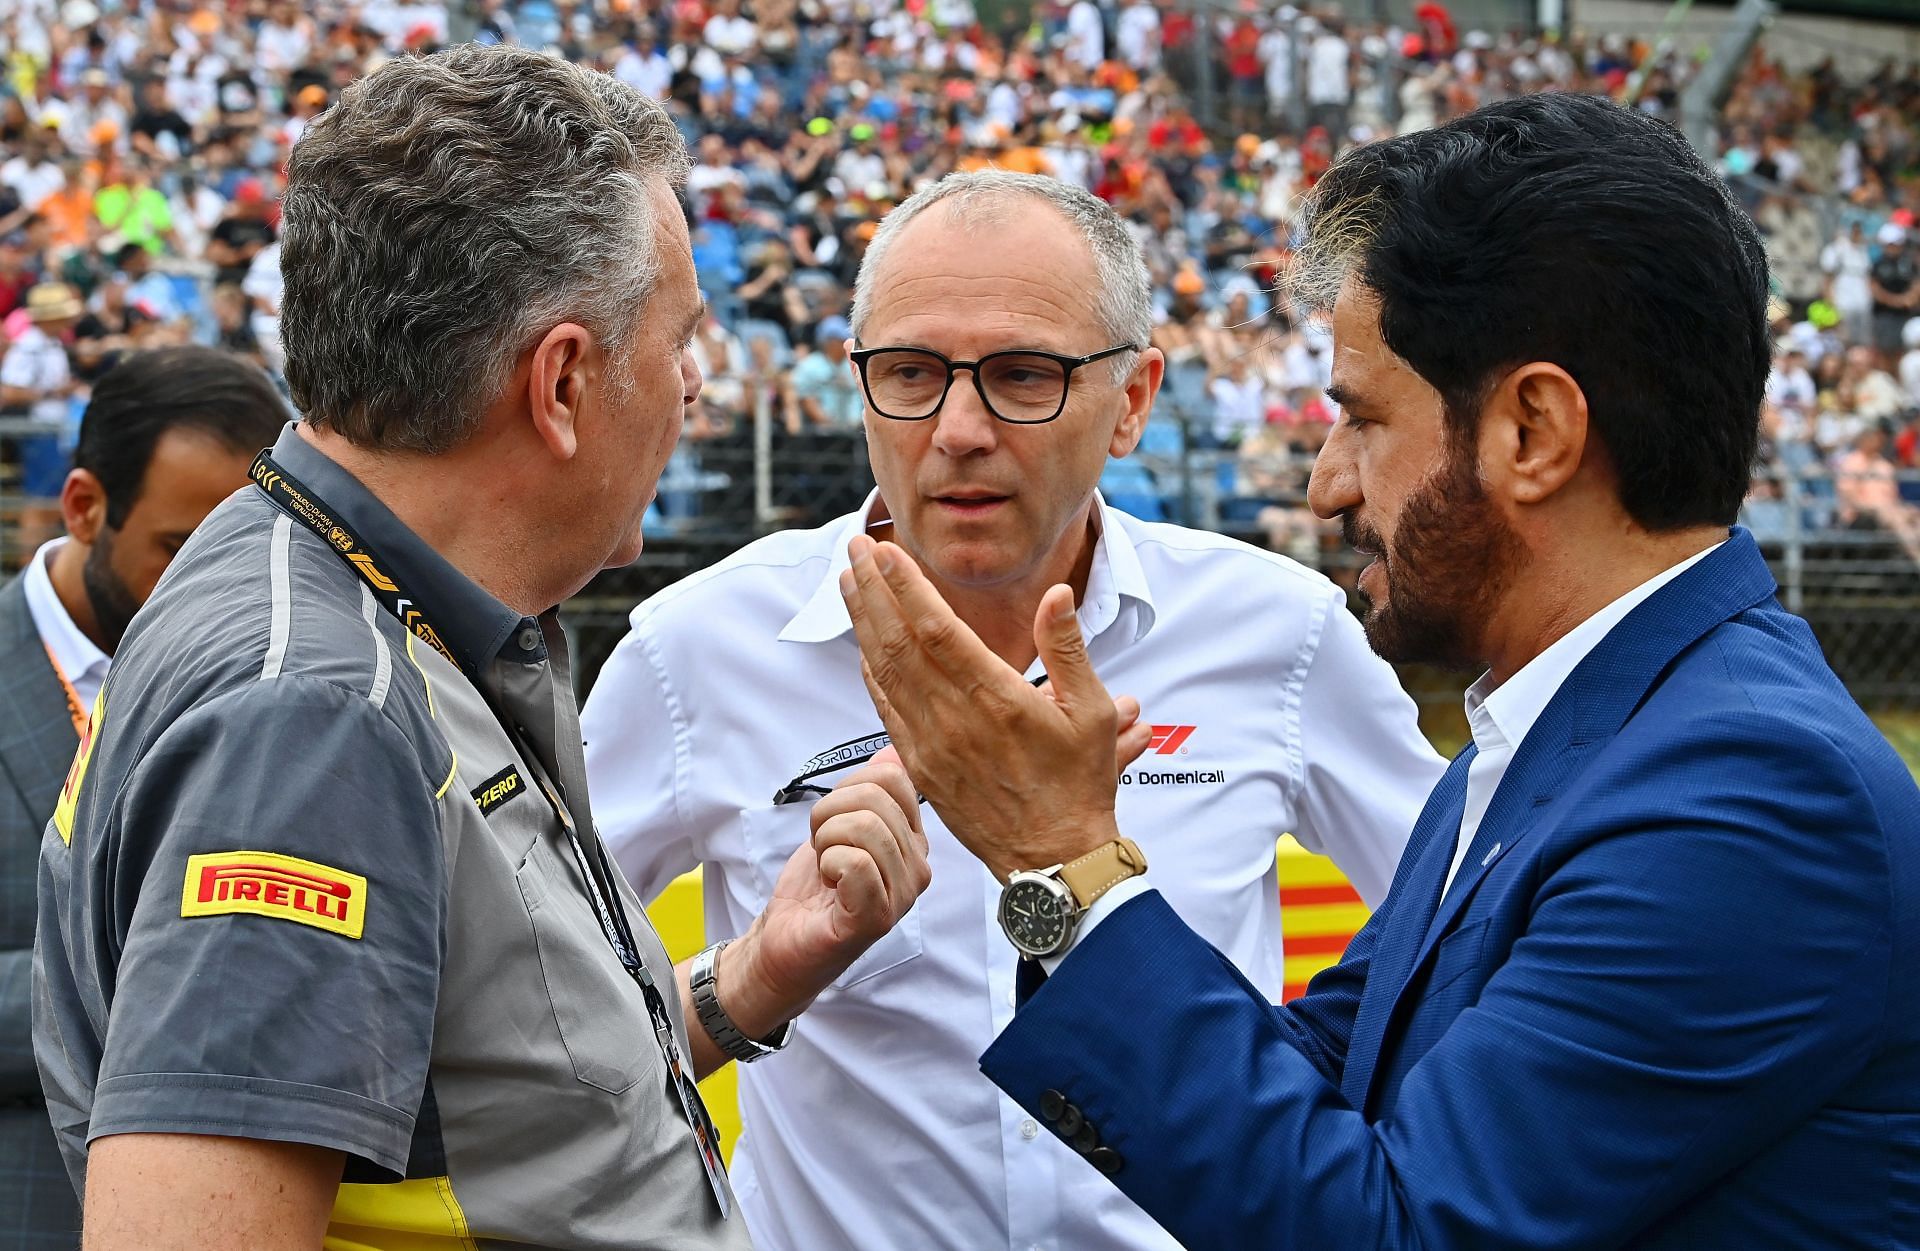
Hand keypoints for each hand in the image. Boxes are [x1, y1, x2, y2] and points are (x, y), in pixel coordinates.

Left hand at [727, 755, 931, 1022]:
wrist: (785, 938)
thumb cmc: (814, 888)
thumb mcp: (840, 826)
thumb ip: (870, 791)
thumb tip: (892, 752)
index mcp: (914, 841)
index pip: (893, 778)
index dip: (847, 789)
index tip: (834, 822)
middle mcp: (918, 868)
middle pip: (874, 798)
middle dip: (829, 815)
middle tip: (823, 849)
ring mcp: (901, 896)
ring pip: (864, 826)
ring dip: (825, 841)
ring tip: (826, 868)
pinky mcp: (875, 918)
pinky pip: (855, 862)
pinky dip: (828, 864)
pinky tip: (829, 885)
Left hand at [839, 535, 1152, 880]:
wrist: (1054, 857)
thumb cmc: (1080, 783)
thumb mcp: (1092, 712)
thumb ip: (1068, 648)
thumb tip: (1056, 594)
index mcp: (998, 698)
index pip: (936, 629)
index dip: (905, 586)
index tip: (885, 552)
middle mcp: (955, 719)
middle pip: (897, 641)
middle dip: (871, 590)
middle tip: (854, 548)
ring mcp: (932, 745)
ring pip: (884, 672)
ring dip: (862, 623)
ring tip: (847, 582)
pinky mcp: (921, 767)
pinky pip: (885, 710)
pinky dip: (870, 672)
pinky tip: (863, 646)